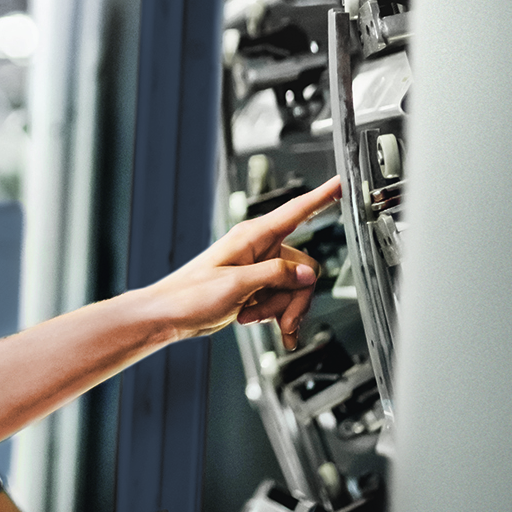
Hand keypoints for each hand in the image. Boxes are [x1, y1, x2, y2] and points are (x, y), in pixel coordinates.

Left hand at [148, 178, 341, 349]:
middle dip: (293, 298)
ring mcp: (258, 268)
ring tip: (252, 318)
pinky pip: (282, 298)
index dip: (322, 196)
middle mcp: (259, 248)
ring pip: (294, 287)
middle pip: (303, 268)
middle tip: (279, 319)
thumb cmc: (189, 295)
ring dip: (280, 309)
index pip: (296, 211)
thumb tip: (307, 275)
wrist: (169, 316)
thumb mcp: (236, 284)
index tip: (342, 183)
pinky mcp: (255, 286)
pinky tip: (269, 328)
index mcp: (253, 237)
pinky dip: (277, 315)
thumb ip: (275, 276)